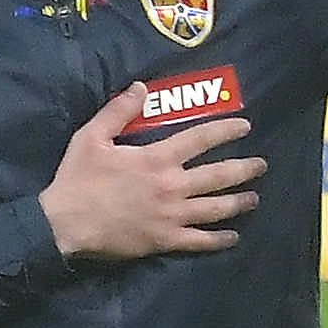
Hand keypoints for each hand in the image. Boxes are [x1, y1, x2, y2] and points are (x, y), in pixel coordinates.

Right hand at [37, 76, 255, 263]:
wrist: (65, 224)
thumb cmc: (78, 179)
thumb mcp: (91, 137)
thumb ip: (118, 111)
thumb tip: (141, 87)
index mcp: (157, 159)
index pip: (200, 139)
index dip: (226, 130)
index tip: (245, 126)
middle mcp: (172, 186)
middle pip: (218, 175)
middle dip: (244, 168)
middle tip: (261, 165)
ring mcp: (172, 216)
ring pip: (215, 208)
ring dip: (238, 202)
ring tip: (254, 198)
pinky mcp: (164, 240)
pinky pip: (199, 241)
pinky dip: (219, 239)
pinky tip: (233, 237)